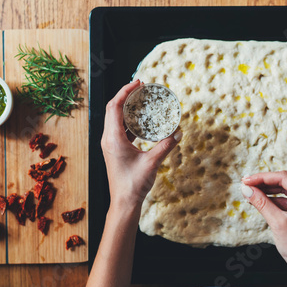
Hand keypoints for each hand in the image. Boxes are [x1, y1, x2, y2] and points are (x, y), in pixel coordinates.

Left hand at [101, 80, 181, 212]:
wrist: (124, 203)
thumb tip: (178, 132)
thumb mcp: (152, 163)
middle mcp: (108, 139)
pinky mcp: (115, 151)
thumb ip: (165, 146)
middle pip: (113, 109)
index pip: (114, 107)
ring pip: (116, 119)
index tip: (138, 83)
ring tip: (142, 101)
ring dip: (128, 109)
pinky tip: (142, 122)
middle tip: (141, 88)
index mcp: (113, 139)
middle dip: (126, 96)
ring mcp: (111, 145)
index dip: (125, 92)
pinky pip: (120, 130)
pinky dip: (130, 122)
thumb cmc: (133, 185)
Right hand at [241, 171, 286, 277]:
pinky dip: (278, 199)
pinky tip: (262, 200)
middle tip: (246, 183)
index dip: (263, 177)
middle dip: (266, 182)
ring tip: (251, 192)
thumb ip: (261, 202)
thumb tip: (245, 188)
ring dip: (270, 190)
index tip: (246, 180)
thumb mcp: (277, 222)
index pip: (285, 178)